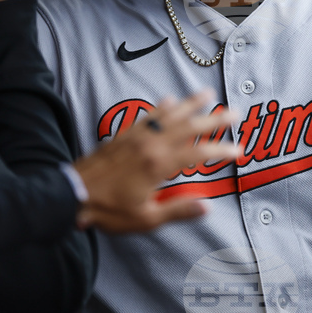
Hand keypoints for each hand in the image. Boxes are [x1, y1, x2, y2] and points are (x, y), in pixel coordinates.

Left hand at [73, 89, 238, 232]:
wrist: (72, 194)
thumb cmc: (109, 210)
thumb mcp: (146, 218)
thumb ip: (177, 210)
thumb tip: (207, 207)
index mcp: (159, 165)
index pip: (198, 154)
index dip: (221, 150)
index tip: (239, 149)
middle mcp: (151, 145)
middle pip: (189, 127)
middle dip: (214, 119)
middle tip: (234, 112)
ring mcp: (137, 137)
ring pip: (170, 115)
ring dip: (190, 104)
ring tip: (207, 93)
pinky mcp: (125, 134)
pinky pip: (148, 116)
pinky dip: (161, 107)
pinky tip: (170, 100)